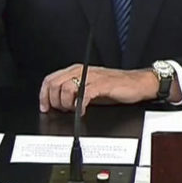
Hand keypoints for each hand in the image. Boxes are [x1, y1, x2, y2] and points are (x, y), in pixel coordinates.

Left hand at [38, 64, 161, 113]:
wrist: (138, 84)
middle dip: (54, 101)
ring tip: (74, 110)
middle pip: (55, 84)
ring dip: (66, 103)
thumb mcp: (90, 88)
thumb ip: (74, 92)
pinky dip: (80, 106)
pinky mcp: (102, 85)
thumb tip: (57, 104)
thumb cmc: (116, 86)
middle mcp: (83, 71)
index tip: (45, 108)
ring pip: (66, 88)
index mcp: (77, 70)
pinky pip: (84, 95)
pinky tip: (83, 112)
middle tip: (63, 110)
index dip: (44, 95)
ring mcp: (92, 77)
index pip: (51, 79)